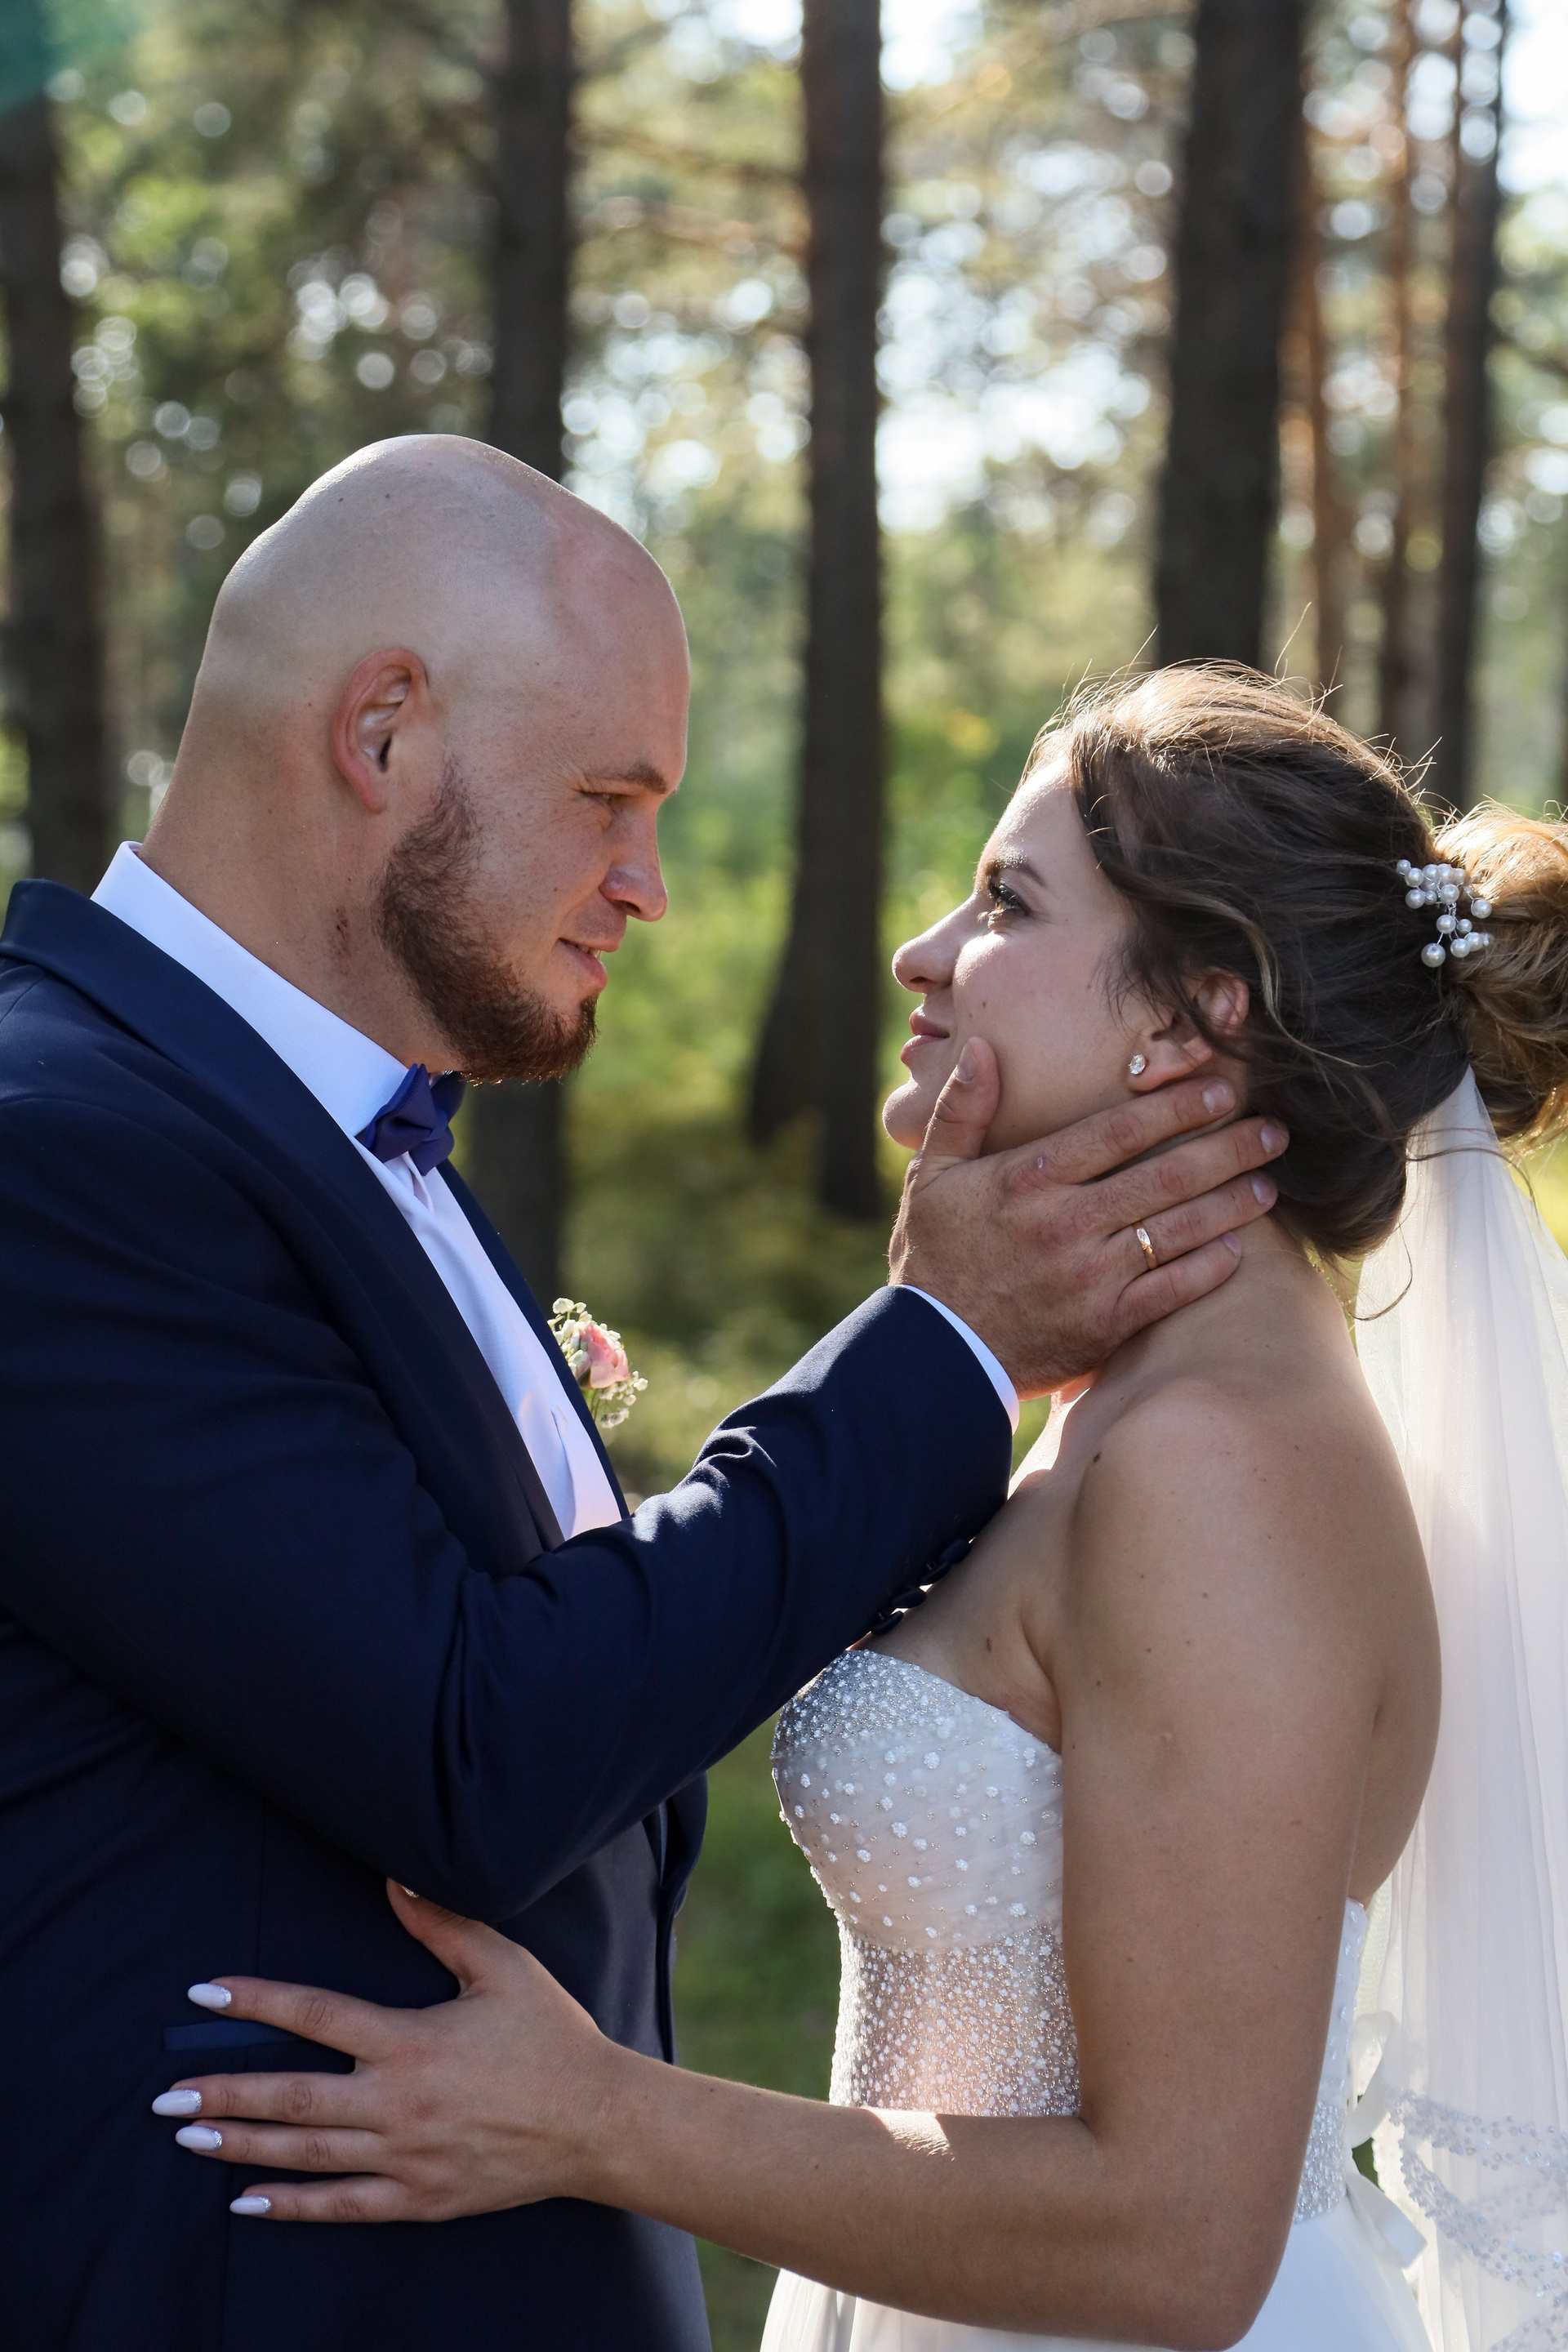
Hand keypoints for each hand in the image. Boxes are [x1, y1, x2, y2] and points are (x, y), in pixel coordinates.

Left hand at [149, 1885, 618, 2221]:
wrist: (597, 2122)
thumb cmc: (551, 2037)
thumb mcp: (503, 1966)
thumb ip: (443, 1923)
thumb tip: (394, 1879)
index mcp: (413, 2039)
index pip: (316, 2014)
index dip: (257, 2000)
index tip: (205, 1993)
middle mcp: (399, 2102)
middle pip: (293, 2097)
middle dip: (225, 2093)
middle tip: (166, 2097)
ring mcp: (405, 2157)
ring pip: (306, 2152)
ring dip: (242, 2145)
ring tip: (189, 2137)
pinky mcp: (419, 2200)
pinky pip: (341, 2207)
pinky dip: (291, 2206)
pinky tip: (246, 2202)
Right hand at [889, 1043, 1285, 1395]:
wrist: (933, 1355)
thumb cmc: (933, 1258)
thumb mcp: (931, 1177)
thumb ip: (961, 1111)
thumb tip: (985, 1048)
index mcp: (1028, 1178)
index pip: (1118, 1131)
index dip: (1176, 1106)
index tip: (1220, 1089)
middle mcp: (1065, 1223)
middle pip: (1164, 1175)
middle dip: (1226, 1149)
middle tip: (1273, 1132)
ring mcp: (1089, 1276)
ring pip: (1177, 1230)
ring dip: (1230, 1204)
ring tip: (1268, 1183)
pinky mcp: (1104, 1324)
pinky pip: (1170, 1290)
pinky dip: (1208, 1268)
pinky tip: (1238, 1249)